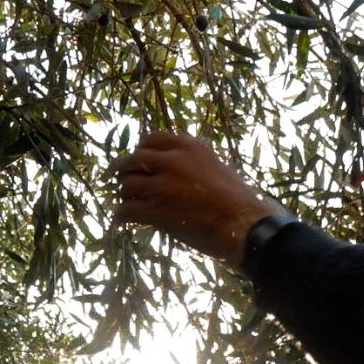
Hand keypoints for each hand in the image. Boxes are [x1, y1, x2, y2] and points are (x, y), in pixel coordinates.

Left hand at [111, 132, 290, 267]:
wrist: (243, 225)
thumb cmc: (237, 199)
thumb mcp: (217, 165)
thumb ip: (196, 158)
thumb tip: (183, 155)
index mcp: (188, 146)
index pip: (151, 139)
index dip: (140, 149)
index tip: (138, 159)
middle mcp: (171, 161)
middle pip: (132, 160)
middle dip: (124, 171)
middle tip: (121, 179)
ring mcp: (162, 186)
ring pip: (127, 186)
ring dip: (124, 195)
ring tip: (126, 202)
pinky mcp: (156, 211)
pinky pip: (127, 210)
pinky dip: (121, 215)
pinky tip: (121, 220)